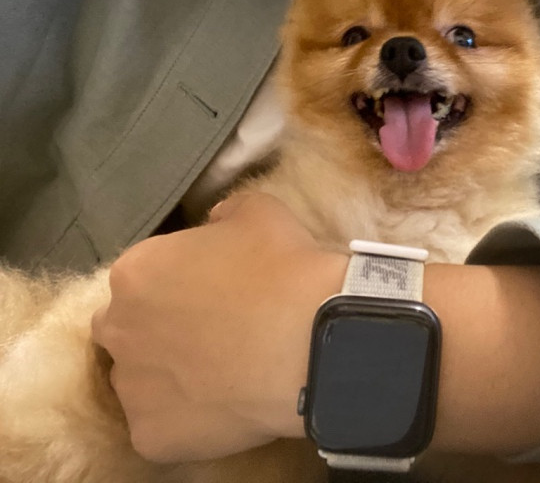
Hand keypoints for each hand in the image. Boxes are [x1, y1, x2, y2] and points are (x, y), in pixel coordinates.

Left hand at [92, 192, 347, 462]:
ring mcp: (132, 388)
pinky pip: (161, 426)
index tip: (210, 289)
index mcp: (136, 271)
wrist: (312, 338)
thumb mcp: (256, 210)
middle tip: (208, 330)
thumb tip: (214, 225)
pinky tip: (224, 404)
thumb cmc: (282, 266)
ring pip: (140, 380)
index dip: (176, 281)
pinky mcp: (151, 437)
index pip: (142, 275)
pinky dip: (186, 417)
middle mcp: (119, 328)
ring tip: (219, 373)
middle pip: (126, 327)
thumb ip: (221, 215)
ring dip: (167, 374)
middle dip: (157, 327)